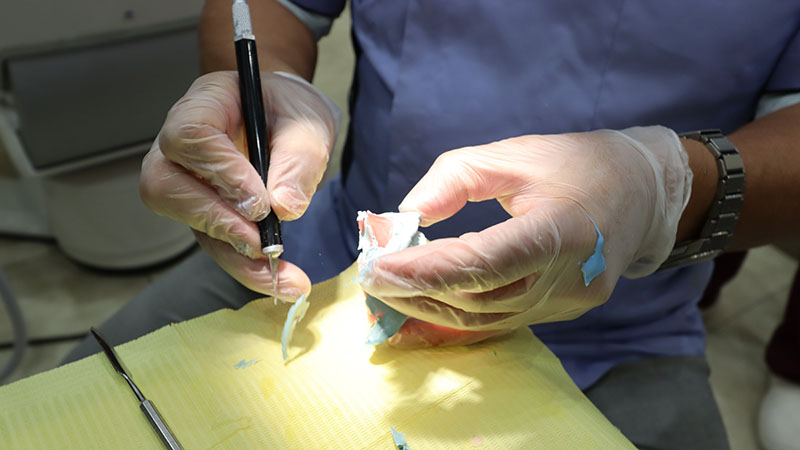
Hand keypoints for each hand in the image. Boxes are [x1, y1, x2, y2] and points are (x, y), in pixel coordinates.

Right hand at [140, 71, 340, 299]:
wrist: (289, 120)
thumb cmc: (291, 112)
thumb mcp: (307, 125)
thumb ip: (298, 160)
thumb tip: (285, 208)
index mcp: (203, 106)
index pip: (189, 136)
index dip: (220, 172)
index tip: (259, 202)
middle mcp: (180, 147)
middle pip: (166, 186)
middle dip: (216, 221)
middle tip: (263, 243)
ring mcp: (186, 183)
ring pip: (188, 224)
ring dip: (234, 255)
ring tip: (281, 274)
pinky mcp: (204, 214)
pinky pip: (215, 244)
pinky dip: (247, 267)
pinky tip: (282, 280)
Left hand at [359, 126, 691, 331]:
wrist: (643, 193)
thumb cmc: (576, 164)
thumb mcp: (513, 154)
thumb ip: (454, 180)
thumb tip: (403, 220)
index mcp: (563, 230)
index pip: (483, 263)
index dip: (424, 270)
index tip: (376, 265)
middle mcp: (570, 278)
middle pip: (478, 299)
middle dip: (416, 292)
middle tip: (370, 277)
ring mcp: (568, 303)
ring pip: (485, 319)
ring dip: (430, 308)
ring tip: (387, 291)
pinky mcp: (562, 312)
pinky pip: (500, 324)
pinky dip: (456, 321)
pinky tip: (418, 319)